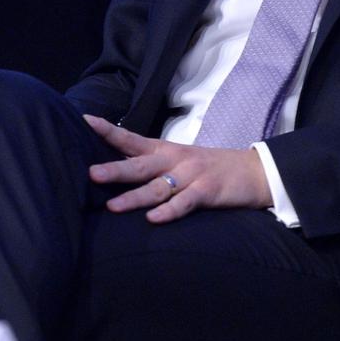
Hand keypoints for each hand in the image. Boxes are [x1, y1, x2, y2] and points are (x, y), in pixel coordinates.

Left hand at [83, 114, 271, 222]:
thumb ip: (151, 164)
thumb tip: (115, 170)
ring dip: (135, 197)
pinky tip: (154, 220)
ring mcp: (192, 176)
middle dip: (115, 170)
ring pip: (158, 187)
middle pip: (140, 165)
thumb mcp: (179, 159)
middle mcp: (175, 160)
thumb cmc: (209, 167)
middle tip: (91, 174)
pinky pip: (185, 203)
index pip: (132, 139)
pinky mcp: (208, 191)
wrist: (254, 171)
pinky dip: (170, 211)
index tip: (85, 120)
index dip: (108, 131)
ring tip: (113, 207)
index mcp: (164, 150)